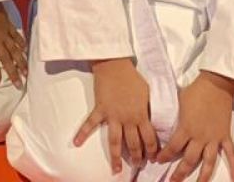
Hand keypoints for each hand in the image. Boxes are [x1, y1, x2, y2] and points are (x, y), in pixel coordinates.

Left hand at [0, 0, 25, 87]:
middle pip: (6, 59)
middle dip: (13, 72)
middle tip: (19, 85)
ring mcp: (4, 32)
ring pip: (15, 50)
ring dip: (21, 61)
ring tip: (26, 72)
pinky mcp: (8, 23)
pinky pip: (17, 35)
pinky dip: (21, 42)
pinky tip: (25, 49)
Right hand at [74, 57, 156, 173]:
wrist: (114, 64)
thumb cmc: (133, 77)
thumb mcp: (149, 92)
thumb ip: (151, 108)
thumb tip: (158, 120)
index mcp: (141, 115)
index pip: (149, 138)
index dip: (152, 150)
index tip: (153, 158)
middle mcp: (127, 119)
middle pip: (133, 144)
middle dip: (136, 157)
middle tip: (138, 166)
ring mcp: (112, 116)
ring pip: (115, 141)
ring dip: (116, 157)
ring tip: (116, 170)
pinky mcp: (100, 110)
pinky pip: (90, 124)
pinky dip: (82, 133)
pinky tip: (76, 143)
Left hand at [158, 72, 233, 181]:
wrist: (216, 84)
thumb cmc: (195, 91)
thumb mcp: (178, 102)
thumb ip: (173, 117)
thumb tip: (160, 122)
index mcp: (186, 128)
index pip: (173, 148)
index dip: (164, 156)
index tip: (157, 161)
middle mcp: (200, 137)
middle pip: (189, 160)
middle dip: (180, 173)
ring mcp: (214, 138)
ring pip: (208, 162)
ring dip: (203, 176)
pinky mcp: (225, 135)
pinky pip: (230, 154)